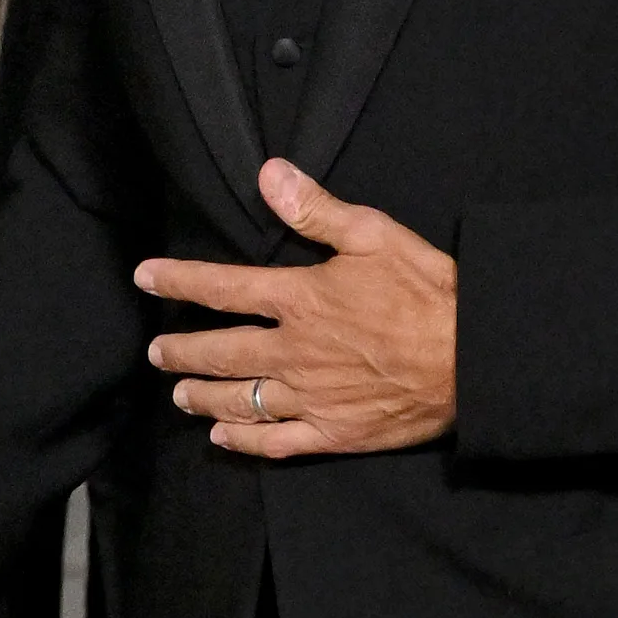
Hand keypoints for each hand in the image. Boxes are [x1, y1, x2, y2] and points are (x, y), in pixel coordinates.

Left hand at [139, 159, 456, 458]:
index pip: (223, 288)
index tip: (145, 277)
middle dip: (181, 352)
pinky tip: (223, 438)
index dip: (178, 281)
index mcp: (300, 299)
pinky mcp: (333, 432)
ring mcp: (310, 397)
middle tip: (156, 353)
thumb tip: (269, 175)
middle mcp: (294, 351)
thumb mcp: (375, 235)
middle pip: (220, 352)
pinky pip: (275, 442)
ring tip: (179, 395)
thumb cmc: (429, 293)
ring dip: (203, 397)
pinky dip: (244, 442)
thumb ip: (316, 209)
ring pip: (238, 401)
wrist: (472, 359)